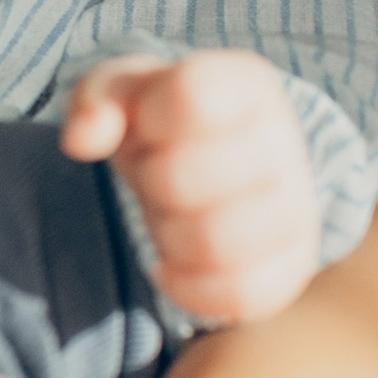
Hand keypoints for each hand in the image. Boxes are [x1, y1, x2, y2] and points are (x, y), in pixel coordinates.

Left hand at [62, 49, 323, 322]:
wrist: (220, 173)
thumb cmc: (166, 127)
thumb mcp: (124, 93)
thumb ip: (94, 99)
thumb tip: (82, 141)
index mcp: (245, 84)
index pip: (191, 96)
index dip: (149, 120)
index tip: (153, 126)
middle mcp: (283, 141)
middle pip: (181, 176)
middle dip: (152, 182)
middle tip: (161, 177)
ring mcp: (296, 207)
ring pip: (214, 241)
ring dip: (170, 235)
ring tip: (173, 219)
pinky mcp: (293, 267)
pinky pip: (239, 293)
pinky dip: (190, 287)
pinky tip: (177, 265)